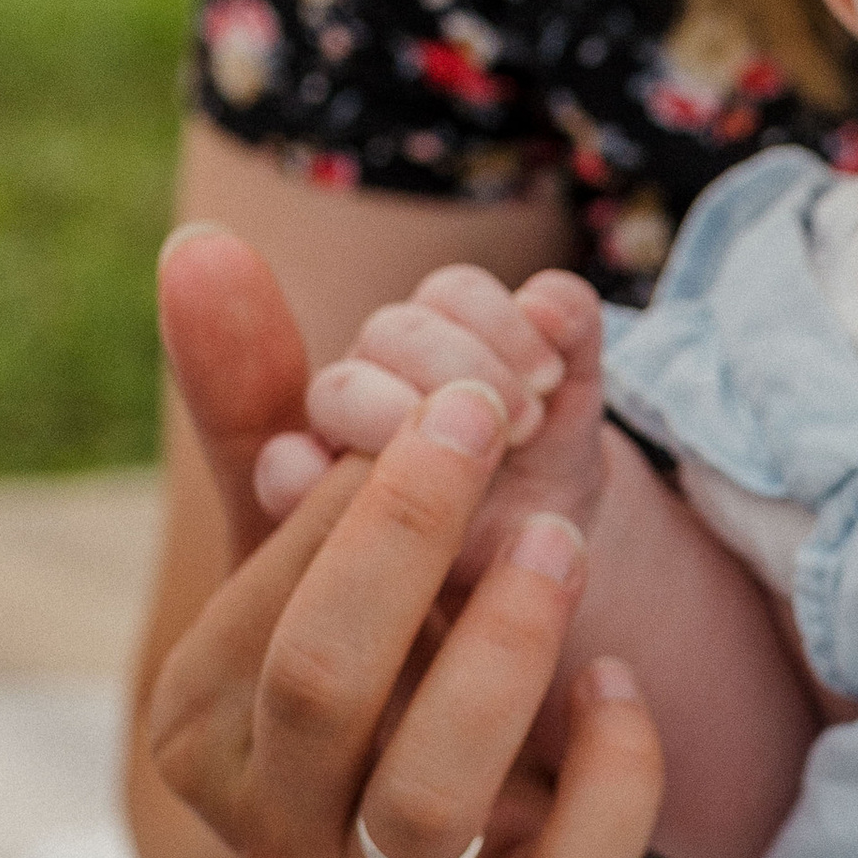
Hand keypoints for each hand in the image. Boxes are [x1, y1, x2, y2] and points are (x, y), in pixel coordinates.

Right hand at [149, 227, 662, 857]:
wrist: (416, 815)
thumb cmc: (361, 640)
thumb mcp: (309, 527)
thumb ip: (257, 396)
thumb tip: (200, 244)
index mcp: (198, 717)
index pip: (266, 594)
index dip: (365, 491)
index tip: (456, 398)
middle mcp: (270, 816)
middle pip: (323, 686)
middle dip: (413, 543)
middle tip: (489, 429)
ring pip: (426, 804)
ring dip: (503, 655)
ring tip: (558, 544)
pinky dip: (608, 783)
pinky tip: (622, 686)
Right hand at [257, 262, 607, 575]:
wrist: (525, 564)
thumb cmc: (542, 469)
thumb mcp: (574, 403)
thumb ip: (572, 332)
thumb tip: (543, 300)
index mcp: (441, 335)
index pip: (455, 294)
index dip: (504, 323)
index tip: (552, 378)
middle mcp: (380, 370)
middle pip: (394, 331)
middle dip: (466, 369)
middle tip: (525, 428)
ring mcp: (338, 431)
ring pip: (339, 390)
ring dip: (401, 414)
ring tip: (470, 468)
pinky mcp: (308, 500)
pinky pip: (282, 469)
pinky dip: (307, 475)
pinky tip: (359, 494)